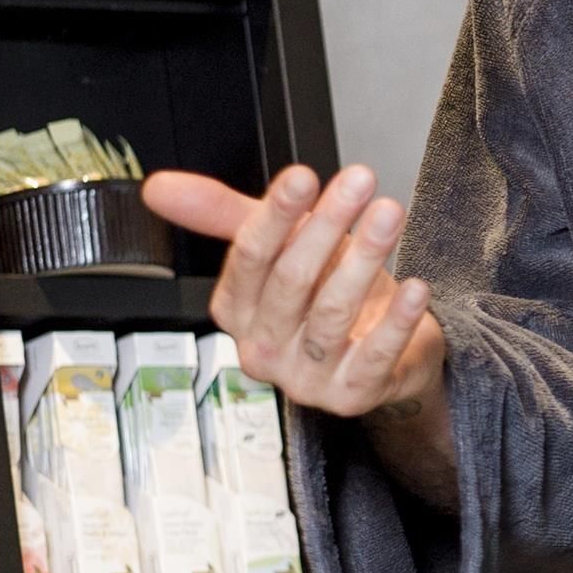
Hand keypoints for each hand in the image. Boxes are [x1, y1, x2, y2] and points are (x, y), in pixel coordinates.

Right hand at [145, 163, 446, 421]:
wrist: (383, 350)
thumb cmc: (327, 290)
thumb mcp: (281, 245)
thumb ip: (224, 214)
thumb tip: (157, 187)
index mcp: (236, 310)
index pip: (249, 258)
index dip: (274, 215)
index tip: (303, 176)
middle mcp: (262, 348)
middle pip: (291, 282)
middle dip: (326, 226)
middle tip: (360, 181)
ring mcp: (305, 378)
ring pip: (331, 315)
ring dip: (364, 259)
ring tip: (389, 214)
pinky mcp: (350, 395)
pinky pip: (373, 357)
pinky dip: (396, 322)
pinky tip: (415, 289)